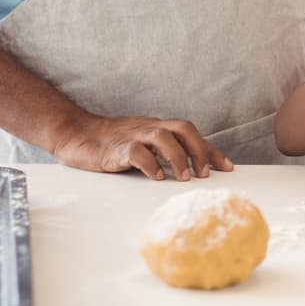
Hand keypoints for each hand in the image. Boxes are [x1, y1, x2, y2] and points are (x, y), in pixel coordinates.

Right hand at [51, 114, 232, 181]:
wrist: (76, 134)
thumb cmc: (112, 144)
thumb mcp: (142, 146)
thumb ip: (162, 154)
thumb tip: (190, 173)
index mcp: (159, 128)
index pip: (191, 134)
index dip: (211, 150)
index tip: (228, 168)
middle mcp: (150, 128)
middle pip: (183, 128)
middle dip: (199, 150)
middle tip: (205, 174)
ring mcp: (133, 135)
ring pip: (163, 137)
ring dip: (178, 157)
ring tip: (185, 178)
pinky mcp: (115, 148)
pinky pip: (136, 151)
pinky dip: (150, 163)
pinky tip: (156, 177)